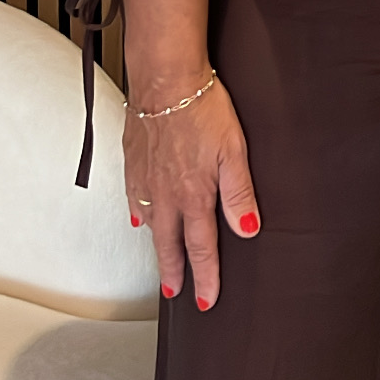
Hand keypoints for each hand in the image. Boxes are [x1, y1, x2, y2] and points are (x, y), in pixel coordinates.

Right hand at [124, 75, 259, 311]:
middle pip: (169, 243)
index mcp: (193, 195)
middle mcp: (165, 194)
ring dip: (156, 247)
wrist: (164, 79)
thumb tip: (248, 229)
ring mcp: (145, 179)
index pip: (201, 247)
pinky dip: (136, 213)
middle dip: (174, 271)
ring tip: (161, 263)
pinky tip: (138, 218)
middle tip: (175, 293)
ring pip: (149, 223)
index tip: (206, 300)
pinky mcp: (132, 161)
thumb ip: (239, 192)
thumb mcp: (234, 149)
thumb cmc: (202, 108)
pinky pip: (132, 197)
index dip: (205, 277)